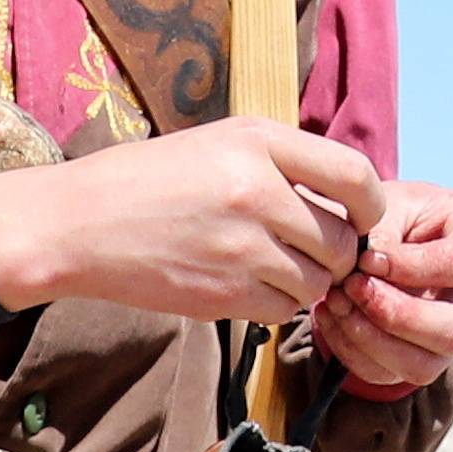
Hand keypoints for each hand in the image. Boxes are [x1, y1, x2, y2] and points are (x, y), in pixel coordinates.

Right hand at [0, 120, 379, 327]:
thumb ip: (284, 161)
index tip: (363, 216)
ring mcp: (241, 247)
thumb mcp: (222, 142)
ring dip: (310, 281)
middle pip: (342, 239)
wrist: (81, 225)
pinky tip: (252, 285)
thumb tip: (349, 198)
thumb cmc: (153, 179)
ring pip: (317, 281)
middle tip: (317, 250)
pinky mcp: (223, 295)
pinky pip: (283, 310)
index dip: (370, 204)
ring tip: (278, 265)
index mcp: (259, 141)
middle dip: (339, 252)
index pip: (355, 175)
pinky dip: (280, 305)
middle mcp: (257, 191)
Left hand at [313, 181, 452, 394]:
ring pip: (425, 366)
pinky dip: (350, 350)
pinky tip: (331, 314)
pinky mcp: (419, 358)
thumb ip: (384, 231)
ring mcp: (452, 333)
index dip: (414, 267)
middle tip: (352, 287)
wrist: (392, 231)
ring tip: (336, 300)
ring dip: (371, 340)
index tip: (368, 258)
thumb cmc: (398, 210)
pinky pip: (388, 374)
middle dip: (398, 317)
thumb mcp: (393, 202)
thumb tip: (366, 272)